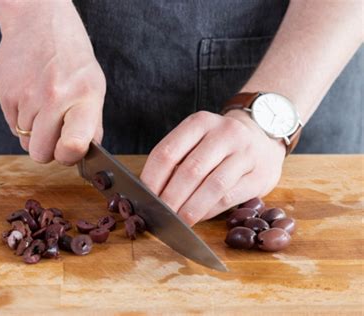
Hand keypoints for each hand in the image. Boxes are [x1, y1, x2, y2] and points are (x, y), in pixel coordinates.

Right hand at [0, 0, 105, 163]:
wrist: (38, 22)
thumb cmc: (71, 59)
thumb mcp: (94, 86)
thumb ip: (92, 123)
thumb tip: (83, 154)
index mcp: (84, 97)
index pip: (74, 144)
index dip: (68, 156)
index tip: (68, 150)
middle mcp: (55, 97)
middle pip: (40, 153)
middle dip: (47, 148)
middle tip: (54, 130)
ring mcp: (27, 96)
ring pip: (25, 141)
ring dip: (34, 131)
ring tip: (43, 104)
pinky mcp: (4, 93)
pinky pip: (13, 126)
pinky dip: (21, 118)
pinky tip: (30, 96)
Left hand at [140, 110, 285, 225]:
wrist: (263, 135)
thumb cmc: (219, 143)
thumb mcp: (197, 138)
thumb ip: (175, 159)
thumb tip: (149, 193)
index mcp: (200, 122)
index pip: (167, 152)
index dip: (152, 178)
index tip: (144, 198)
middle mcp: (224, 133)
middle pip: (190, 170)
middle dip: (171, 198)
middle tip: (159, 215)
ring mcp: (245, 153)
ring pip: (213, 185)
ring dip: (191, 208)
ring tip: (177, 222)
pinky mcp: (260, 175)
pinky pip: (229, 197)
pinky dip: (209, 210)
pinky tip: (198, 217)